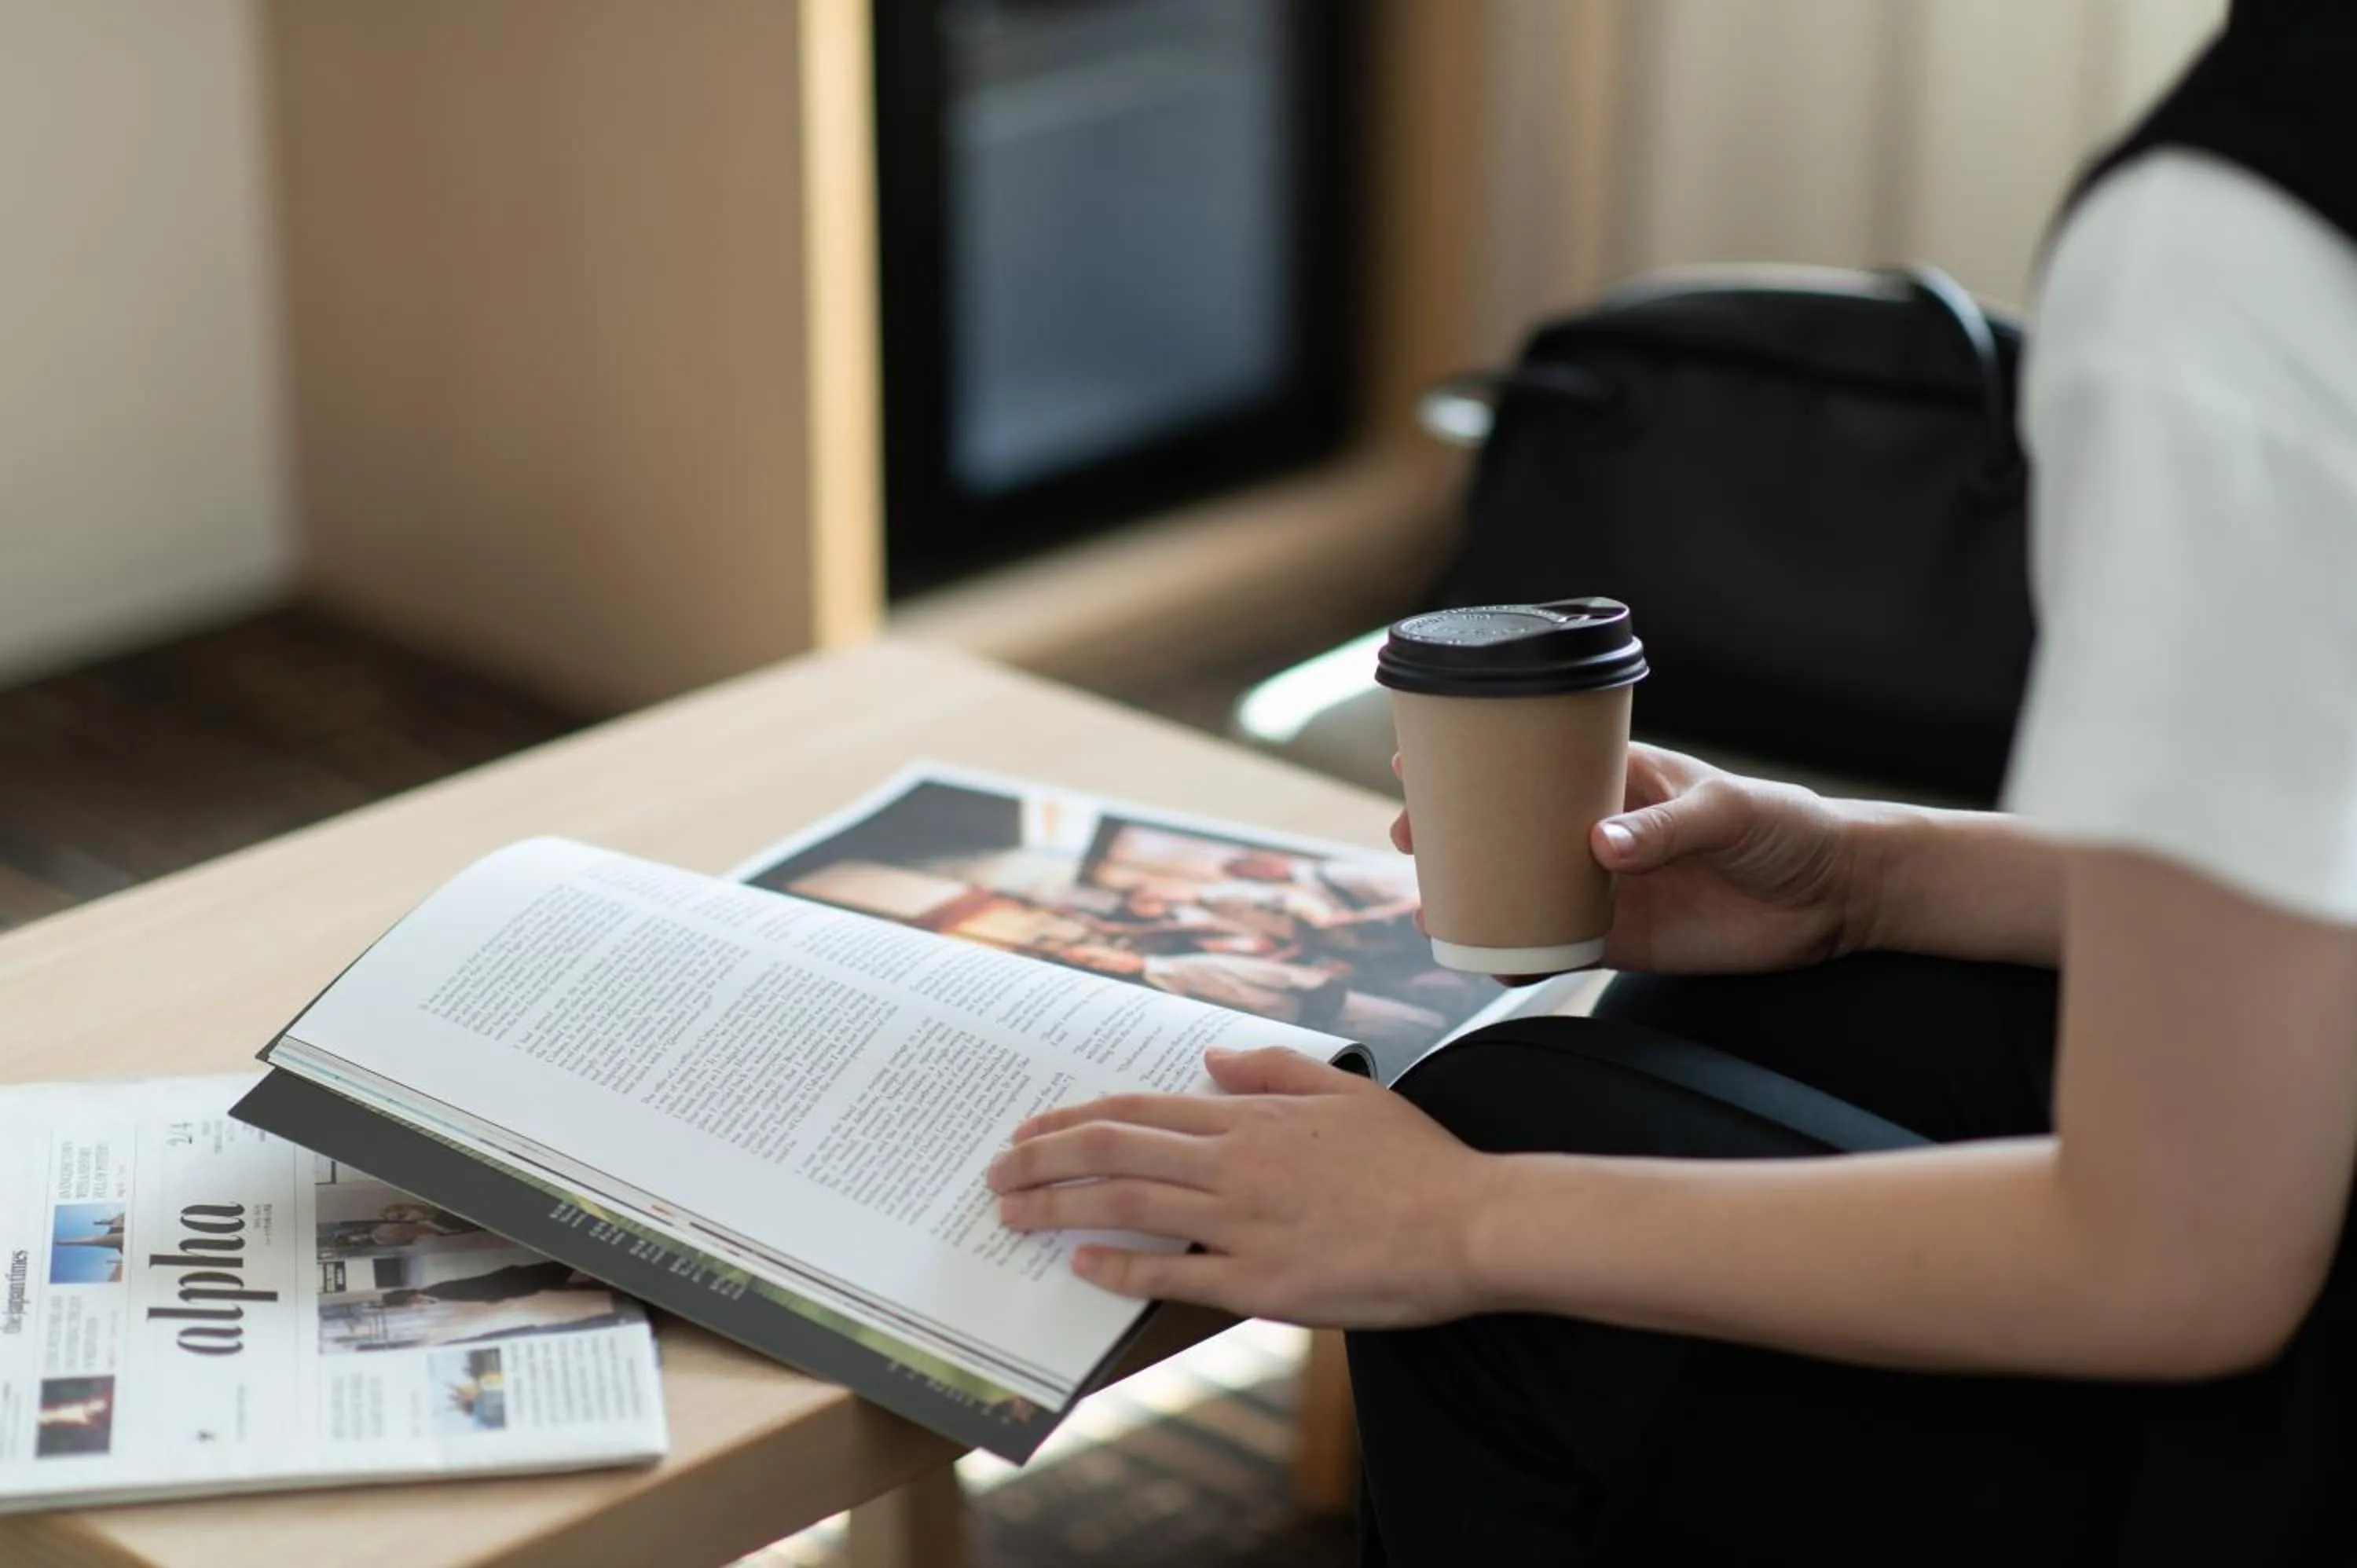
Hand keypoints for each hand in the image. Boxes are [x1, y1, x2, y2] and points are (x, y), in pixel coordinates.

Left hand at [988, 1046, 1491, 1325]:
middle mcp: (1235, 1164)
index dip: (1073, 1120)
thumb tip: (1209, 1057)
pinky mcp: (1261, 1284)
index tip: (1028, 1131)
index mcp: (1253, 1117)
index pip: (1139, 1110)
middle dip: (1040, 1160)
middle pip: (1113, 1152)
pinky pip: (1171, 1275)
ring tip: (1011, 1214)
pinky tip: (1079, 1264)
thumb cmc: (1414, 1160)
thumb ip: (1272, 1068)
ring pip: (1126, 1205)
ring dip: (1056, 1207)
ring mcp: (1244, 1225)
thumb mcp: (1346, 1090)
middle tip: (994, 1172)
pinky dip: (1117, 1268)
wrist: (1470, 1225)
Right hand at [1391, 743, 1869, 974]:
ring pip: (1520, 889)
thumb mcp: (1727, 810)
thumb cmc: (1785, 826)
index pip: (1534, 761)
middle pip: (1508, 829)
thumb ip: (1665, 827)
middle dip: (1453, 831)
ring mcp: (1605, 887)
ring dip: (1475, 896)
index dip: (1478, 758)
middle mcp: (1598, 830)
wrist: (1834, 896)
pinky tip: (1488, 963)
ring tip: (1431, 903)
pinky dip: (1518, 957)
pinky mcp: (1623, 940)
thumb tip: (1600, 846)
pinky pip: (1554, 947)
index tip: (1419, 759)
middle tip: (1411, 836)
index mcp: (1617, 779)